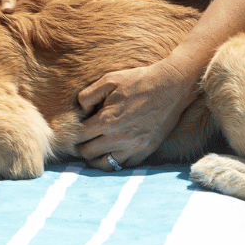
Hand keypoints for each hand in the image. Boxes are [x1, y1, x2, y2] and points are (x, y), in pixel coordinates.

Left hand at [73, 59, 198, 168]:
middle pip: (89, 153)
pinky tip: (114, 150)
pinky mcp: (146, 150)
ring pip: (106, 164)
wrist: (171, 87)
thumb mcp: (108, 80)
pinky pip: (125, 164)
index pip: (79, 137)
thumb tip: (81, 112)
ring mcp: (134, 147)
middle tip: (82, 141)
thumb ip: (87, 96)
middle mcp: (118, 138)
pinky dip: (116, 160)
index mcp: (106, 121)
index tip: (74, 132)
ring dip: (96, 158)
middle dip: (81, 147)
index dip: (73, 135)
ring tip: (95, 150)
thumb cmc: (138, 81)